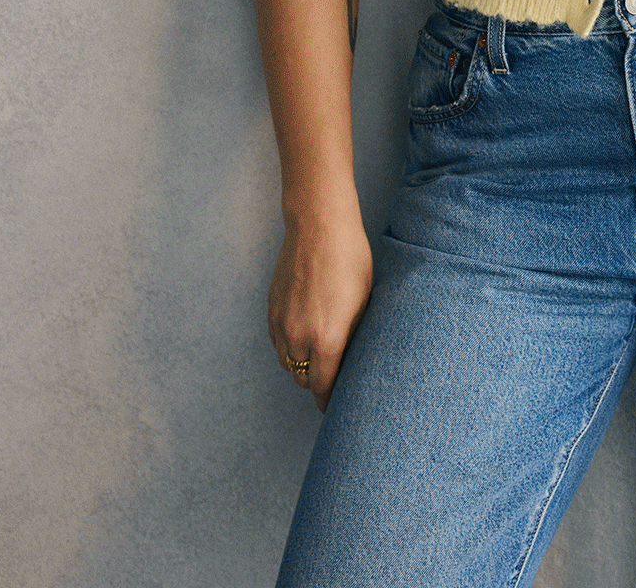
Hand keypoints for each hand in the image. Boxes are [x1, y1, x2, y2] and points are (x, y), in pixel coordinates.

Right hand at [267, 205, 372, 412]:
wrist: (319, 227)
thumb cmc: (350, 260)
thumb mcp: (364, 302)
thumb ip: (353, 337)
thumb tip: (351, 360)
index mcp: (326, 340)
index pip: (323, 387)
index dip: (330, 400)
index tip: (336, 407)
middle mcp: (298, 338)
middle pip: (303, 378)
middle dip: (317, 381)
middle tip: (333, 376)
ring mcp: (280, 323)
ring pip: (287, 361)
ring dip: (301, 363)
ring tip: (319, 353)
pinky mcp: (271, 309)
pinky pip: (277, 341)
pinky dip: (288, 345)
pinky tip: (304, 332)